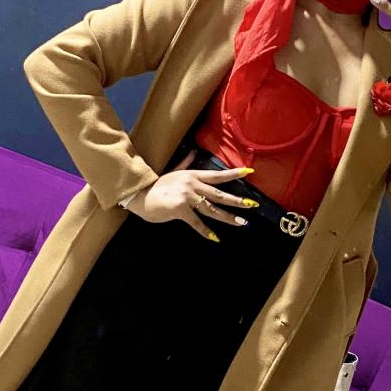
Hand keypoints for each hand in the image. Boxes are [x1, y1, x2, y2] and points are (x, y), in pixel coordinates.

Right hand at [125, 153, 256, 240]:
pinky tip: (215, 238)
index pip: (217, 175)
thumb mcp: (173, 172)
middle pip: (219, 194)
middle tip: (252, 205)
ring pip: (212, 208)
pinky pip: (196, 222)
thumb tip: (193, 152)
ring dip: (228, 217)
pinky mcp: (180, 209)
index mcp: (192, 175)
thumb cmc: (156, 186)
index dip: (233, 174)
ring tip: (242, 222)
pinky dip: (205, 231)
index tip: (248, 172)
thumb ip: (185, 163)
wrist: (139, 195)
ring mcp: (187, 196)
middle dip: (237, 200)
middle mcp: (192, 184)